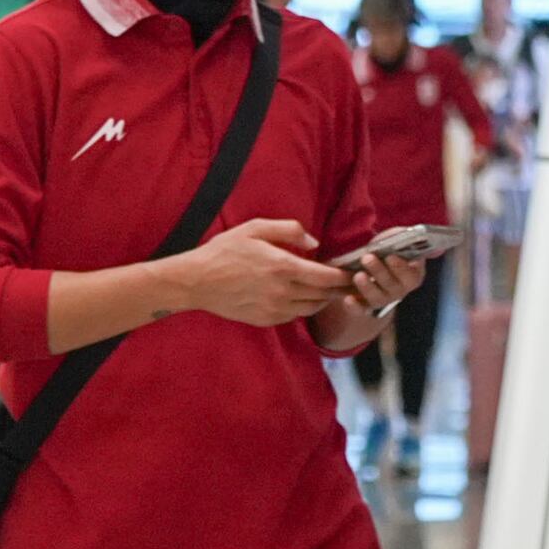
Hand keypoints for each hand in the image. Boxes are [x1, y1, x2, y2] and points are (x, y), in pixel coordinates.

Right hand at [172, 217, 351, 326]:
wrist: (197, 281)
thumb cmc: (224, 250)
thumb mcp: (255, 228)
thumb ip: (289, 230)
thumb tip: (314, 242)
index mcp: (283, 267)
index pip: (326, 277)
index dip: (343, 276)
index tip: (352, 272)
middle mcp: (282, 291)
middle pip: (323, 295)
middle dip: (338, 289)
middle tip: (347, 282)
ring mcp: (274, 309)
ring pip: (310, 307)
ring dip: (322, 299)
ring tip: (327, 289)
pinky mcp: (265, 319)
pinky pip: (293, 315)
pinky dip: (302, 306)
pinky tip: (301, 296)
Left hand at [340, 243, 427, 316]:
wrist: (370, 267)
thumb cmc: (385, 251)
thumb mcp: (392, 241)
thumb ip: (397, 237)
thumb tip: (398, 236)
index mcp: (411, 274)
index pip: (413, 276)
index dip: (402, 267)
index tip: (391, 257)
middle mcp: (400, 290)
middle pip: (393, 286)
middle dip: (380, 272)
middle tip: (367, 258)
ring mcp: (383, 300)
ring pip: (378, 298)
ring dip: (368, 287)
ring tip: (358, 275)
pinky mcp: (366, 307)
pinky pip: (361, 310)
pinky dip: (355, 307)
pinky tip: (348, 300)